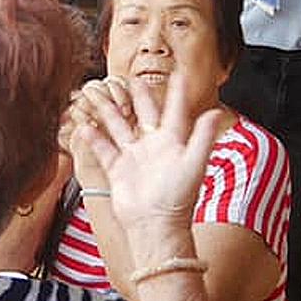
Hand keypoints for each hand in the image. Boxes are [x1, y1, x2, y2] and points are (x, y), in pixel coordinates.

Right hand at [68, 72, 217, 256]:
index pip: (176, 111)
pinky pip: (103, 149)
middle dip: (138, 96)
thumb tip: (216, 113)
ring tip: (99, 94)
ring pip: (119, 127)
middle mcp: (152, 147)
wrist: (154, 226)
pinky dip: (94, 137)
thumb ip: (203, 137)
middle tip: (132, 77)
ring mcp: (133, 158)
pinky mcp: (117, 170)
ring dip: (110, 111)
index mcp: (173, 143)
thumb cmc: (178, 198)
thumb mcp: (193, 163)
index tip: (178, 74)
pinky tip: (84, 125)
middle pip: (144, 114)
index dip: (177, 93)